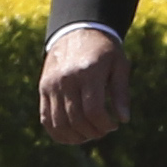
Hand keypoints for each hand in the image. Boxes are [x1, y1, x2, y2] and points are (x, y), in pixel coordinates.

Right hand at [37, 24, 128, 146]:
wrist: (76, 29)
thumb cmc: (104, 50)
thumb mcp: (119, 65)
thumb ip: (121, 92)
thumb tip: (123, 120)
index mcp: (88, 72)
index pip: (93, 110)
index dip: (105, 124)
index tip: (114, 125)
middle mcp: (66, 79)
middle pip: (77, 119)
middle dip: (93, 132)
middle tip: (103, 130)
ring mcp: (52, 84)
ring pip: (60, 123)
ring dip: (76, 136)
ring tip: (89, 134)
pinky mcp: (43, 88)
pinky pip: (46, 119)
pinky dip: (58, 132)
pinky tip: (72, 135)